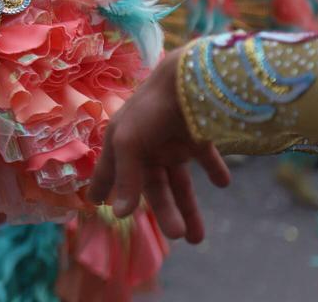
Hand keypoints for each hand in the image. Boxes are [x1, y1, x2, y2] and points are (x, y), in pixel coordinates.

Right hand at [88, 47, 230, 242]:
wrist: (187, 79)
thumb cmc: (149, 109)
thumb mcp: (128, 143)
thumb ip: (127, 178)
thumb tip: (121, 214)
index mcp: (122, 143)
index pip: (110, 172)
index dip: (102, 186)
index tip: (94, 202)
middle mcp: (146, 145)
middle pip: (153, 186)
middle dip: (164, 212)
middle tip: (178, 236)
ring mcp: (172, 141)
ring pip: (180, 182)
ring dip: (188, 207)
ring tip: (197, 238)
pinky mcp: (197, 136)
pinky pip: (206, 159)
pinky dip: (216, 171)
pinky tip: (223, 182)